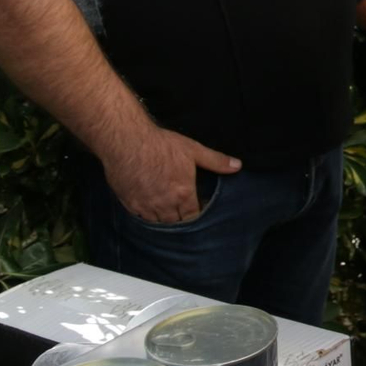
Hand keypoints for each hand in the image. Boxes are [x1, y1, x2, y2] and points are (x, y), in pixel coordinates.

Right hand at [101, 125, 240, 223]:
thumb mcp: (193, 150)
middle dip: (182, 221)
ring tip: (169, 213)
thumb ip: (216, 161)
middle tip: (184, 212)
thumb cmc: (161, 144)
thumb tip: (237, 166)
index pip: (193, 217)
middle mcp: (165, 205)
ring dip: (165, 221)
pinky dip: (148, 218)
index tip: (198, 208)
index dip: (197, 215)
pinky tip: (151, 210)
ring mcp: (145, 206)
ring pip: (159, 224)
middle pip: (176, 224)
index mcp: (183, 194)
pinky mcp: (130, 204)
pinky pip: (142, 219)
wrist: (127, 141)